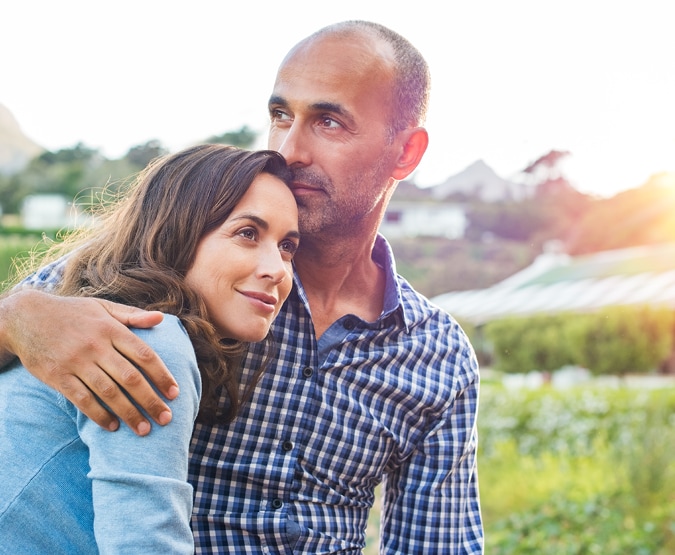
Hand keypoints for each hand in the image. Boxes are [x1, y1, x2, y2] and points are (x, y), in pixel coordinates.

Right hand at [0, 289, 179, 434]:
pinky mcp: (58, 376)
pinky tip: (112, 426)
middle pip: (130, 377)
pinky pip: (82, 399)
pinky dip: (98, 414)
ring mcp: (76, 362)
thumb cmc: (72, 312)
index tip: (175, 393)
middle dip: (151, 400)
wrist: (26, 316)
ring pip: (108, 392)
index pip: (144, 355)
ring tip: (143, 429)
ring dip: (129, 413)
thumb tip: (161, 319)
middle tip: (166, 418)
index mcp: (111, 329)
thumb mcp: (103, 307)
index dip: (162, 375)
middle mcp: (96, 346)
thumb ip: (133, 315)